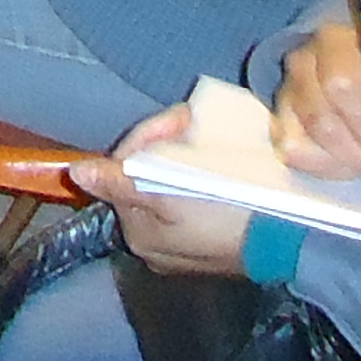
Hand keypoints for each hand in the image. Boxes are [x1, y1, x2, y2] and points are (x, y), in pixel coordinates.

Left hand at [66, 110, 249, 278]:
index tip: (178, 118)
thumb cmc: (223, 216)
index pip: (125, 171)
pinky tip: (206, 155)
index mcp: (137, 232)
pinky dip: (192, 170)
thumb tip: (75, 173)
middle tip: (188, 118)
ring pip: (163, 179)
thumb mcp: (169, 196)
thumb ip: (121, 183)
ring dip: (177, 152)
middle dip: (160, 143)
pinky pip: (185, 191)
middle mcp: (152, 240)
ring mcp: (179, 239)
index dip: (146, 139)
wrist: (284, 242)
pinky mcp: (206, 234)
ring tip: (198, 129)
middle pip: (142, 175)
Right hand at [269, 23, 360, 182]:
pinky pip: (293, 154)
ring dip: (344, 160)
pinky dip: (324, 166)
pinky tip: (347, 157)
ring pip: (303, 140)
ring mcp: (286, 94)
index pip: (340, 83)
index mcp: (337, 42)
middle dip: (357, 151)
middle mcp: (302, 63)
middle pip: (320, 119)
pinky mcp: (280, 122)